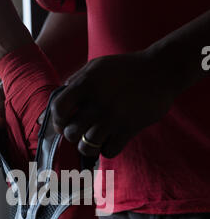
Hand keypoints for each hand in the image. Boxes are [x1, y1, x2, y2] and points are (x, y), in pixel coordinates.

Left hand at [50, 48, 176, 157]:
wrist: (161, 70)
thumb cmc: (125, 69)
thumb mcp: (96, 66)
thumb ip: (75, 82)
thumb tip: (57, 101)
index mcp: (86, 83)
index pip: (58, 109)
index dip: (57, 120)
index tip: (63, 122)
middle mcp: (97, 102)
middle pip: (70, 133)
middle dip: (73, 135)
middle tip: (81, 130)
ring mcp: (113, 118)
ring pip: (86, 147)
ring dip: (88, 145)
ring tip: (95, 138)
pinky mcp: (129, 129)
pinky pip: (108, 152)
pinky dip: (107, 150)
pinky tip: (111, 140)